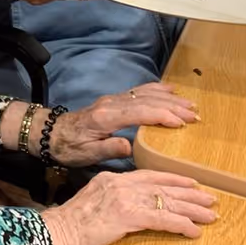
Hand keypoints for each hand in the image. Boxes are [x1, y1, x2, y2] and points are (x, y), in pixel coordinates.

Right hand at [40, 170, 217, 244]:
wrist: (57, 234)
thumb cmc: (69, 226)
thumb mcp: (91, 203)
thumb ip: (110, 199)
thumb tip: (125, 208)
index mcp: (111, 179)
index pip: (148, 176)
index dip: (173, 180)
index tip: (191, 184)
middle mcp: (120, 183)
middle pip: (162, 186)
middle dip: (189, 194)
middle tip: (210, 199)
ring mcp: (124, 198)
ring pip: (167, 201)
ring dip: (192, 210)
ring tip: (210, 215)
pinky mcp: (128, 215)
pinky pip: (162, 218)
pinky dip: (181, 224)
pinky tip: (194, 231)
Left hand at [50, 83, 199, 166]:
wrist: (51, 133)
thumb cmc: (69, 147)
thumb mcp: (86, 155)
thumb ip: (109, 149)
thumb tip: (130, 147)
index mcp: (106, 117)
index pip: (140, 112)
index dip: (163, 116)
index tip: (182, 122)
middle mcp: (111, 104)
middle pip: (147, 100)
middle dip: (173, 106)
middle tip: (194, 114)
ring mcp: (113, 99)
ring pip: (145, 94)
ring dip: (169, 98)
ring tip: (189, 104)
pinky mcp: (113, 100)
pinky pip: (138, 91)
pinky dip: (156, 89)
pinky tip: (169, 90)